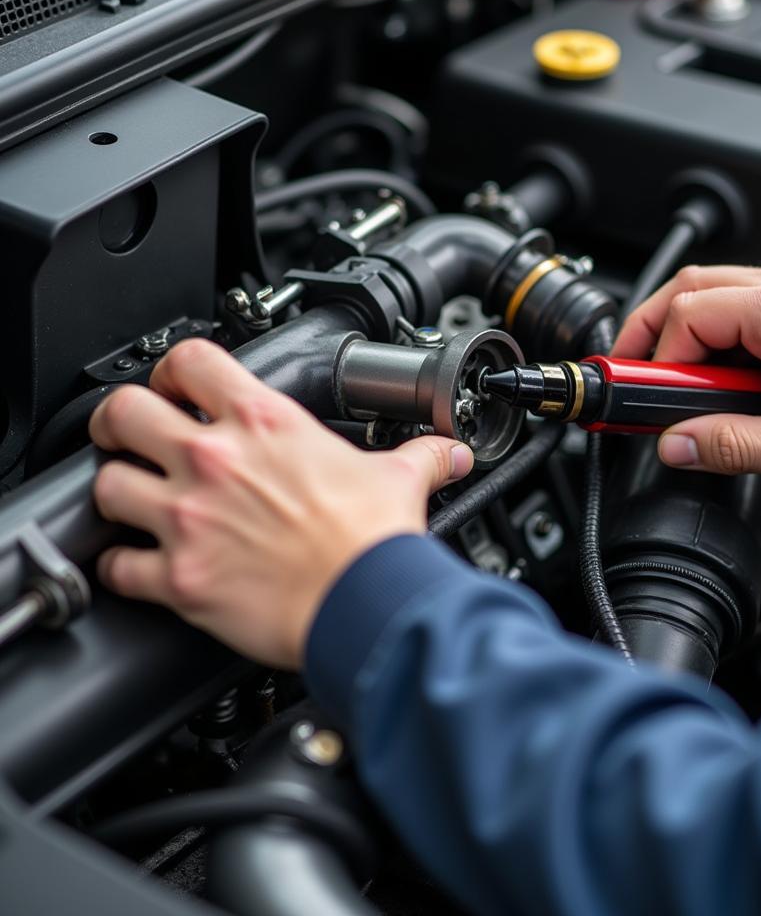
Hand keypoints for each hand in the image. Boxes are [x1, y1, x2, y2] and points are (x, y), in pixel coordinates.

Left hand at [89, 338, 473, 668]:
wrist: (366, 604)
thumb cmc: (374, 541)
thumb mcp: (399, 479)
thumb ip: (420, 455)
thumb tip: (450, 451)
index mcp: (264, 424)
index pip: (191, 360)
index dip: (175, 369)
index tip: (179, 387)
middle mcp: (215, 461)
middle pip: (122, 412)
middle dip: (119, 422)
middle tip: (133, 436)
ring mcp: (189, 517)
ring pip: (105, 485)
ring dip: (117, 492)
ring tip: (135, 502)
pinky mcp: (179, 576)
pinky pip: (118, 565)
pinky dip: (122, 567)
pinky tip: (140, 567)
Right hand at [614, 263, 760, 496]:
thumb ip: (727, 445)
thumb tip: (674, 443)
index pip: (688, 313)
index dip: (656, 359)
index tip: (645, 396)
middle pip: (692, 288)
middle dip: (652, 332)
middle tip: (633, 375)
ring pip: (716, 295)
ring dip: (685, 336)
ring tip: (675, 384)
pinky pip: (744, 310)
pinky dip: (718, 340)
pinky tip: (718, 379)